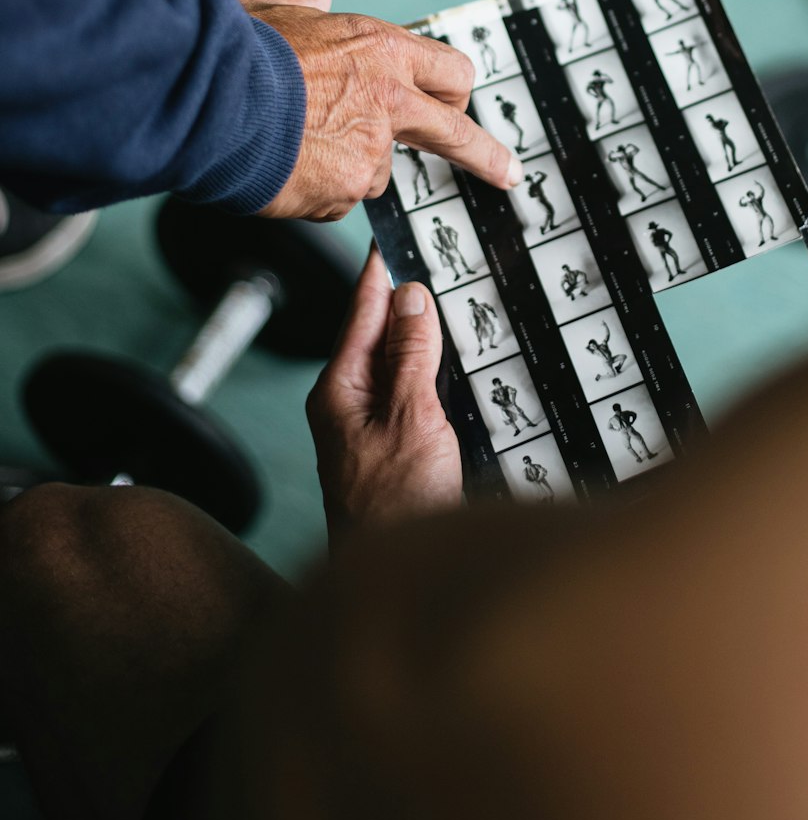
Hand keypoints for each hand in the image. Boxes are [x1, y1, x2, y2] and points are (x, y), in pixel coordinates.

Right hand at [233, 0, 521, 219]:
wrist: (207, 98)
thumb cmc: (235, 49)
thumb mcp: (271, 7)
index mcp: (380, 49)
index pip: (446, 70)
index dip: (453, 91)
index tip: (465, 106)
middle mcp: (388, 99)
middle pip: (456, 131)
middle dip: (486, 156)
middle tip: (506, 174)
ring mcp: (370, 148)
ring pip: (374, 171)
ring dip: (346, 168)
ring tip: (293, 146)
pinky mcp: (345, 190)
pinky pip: (336, 199)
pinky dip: (313, 192)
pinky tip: (281, 169)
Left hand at [306, 246, 461, 546]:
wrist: (401, 583)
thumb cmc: (395, 508)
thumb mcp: (411, 418)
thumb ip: (411, 356)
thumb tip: (411, 296)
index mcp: (339, 391)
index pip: (361, 314)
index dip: (379, 273)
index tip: (392, 236)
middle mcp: (349, 407)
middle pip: (379, 337)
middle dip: (407, 301)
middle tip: (435, 258)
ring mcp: (370, 431)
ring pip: (398, 367)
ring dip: (424, 339)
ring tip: (452, 300)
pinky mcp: (395, 452)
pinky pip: (412, 396)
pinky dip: (433, 375)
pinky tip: (457, 366)